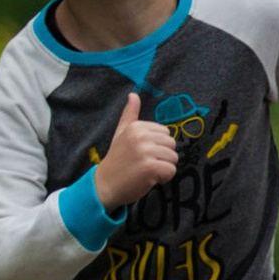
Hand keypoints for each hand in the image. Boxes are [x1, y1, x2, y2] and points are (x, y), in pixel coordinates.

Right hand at [92, 92, 179, 209]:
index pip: (165, 133)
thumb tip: (133, 94)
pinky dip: (164, 178)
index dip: (158, 146)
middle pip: (172, 145)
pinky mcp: (150, 167)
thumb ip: (129, 114)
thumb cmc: (116, 160)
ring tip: (147, 171)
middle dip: (163, 157)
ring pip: (173, 158)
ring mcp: (146, 152)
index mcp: (136, 127)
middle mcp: (141, 137)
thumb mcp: (121, 133)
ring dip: (164, 168)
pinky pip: (171, 171)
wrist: (104, 185)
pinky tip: (150, 179)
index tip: (144, 154)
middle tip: (146, 164)